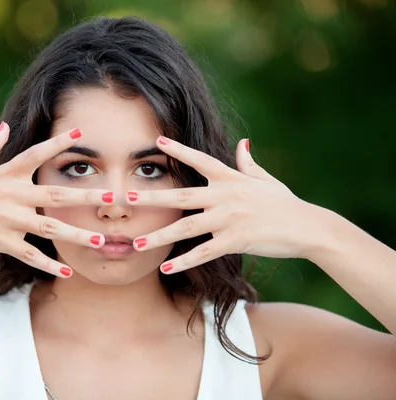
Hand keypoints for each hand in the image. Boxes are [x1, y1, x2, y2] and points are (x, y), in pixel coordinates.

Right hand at [0, 122, 110, 277]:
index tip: (81, 133)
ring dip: (76, 233)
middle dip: (84, 195)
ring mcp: (6, 220)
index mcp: (4, 174)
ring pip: (48, 228)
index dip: (58, 144)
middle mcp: (10, 195)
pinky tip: (69, 271)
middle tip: (111, 197)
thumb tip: (4, 125)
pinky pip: (30, 255)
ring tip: (100, 239)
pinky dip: (49, 264)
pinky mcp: (1, 241)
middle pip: (54, 194)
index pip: (35, 154)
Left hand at [127, 136, 323, 273]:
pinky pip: (204, 252)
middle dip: (152, 197)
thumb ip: (248, 163)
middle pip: (182, 196)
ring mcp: (230, 219)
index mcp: (230, 179)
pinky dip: (184, 261)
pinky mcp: (236, 240)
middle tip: (127, 198)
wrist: (308, 227)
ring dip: (160, 236)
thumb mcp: (265, 180)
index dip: (179, 150)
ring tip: (137, 243)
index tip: (157, 141)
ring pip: (187, 228)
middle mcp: (226, 196)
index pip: (200, 160)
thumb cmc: (284, 203)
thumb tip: (243, 142)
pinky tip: (165, 268)